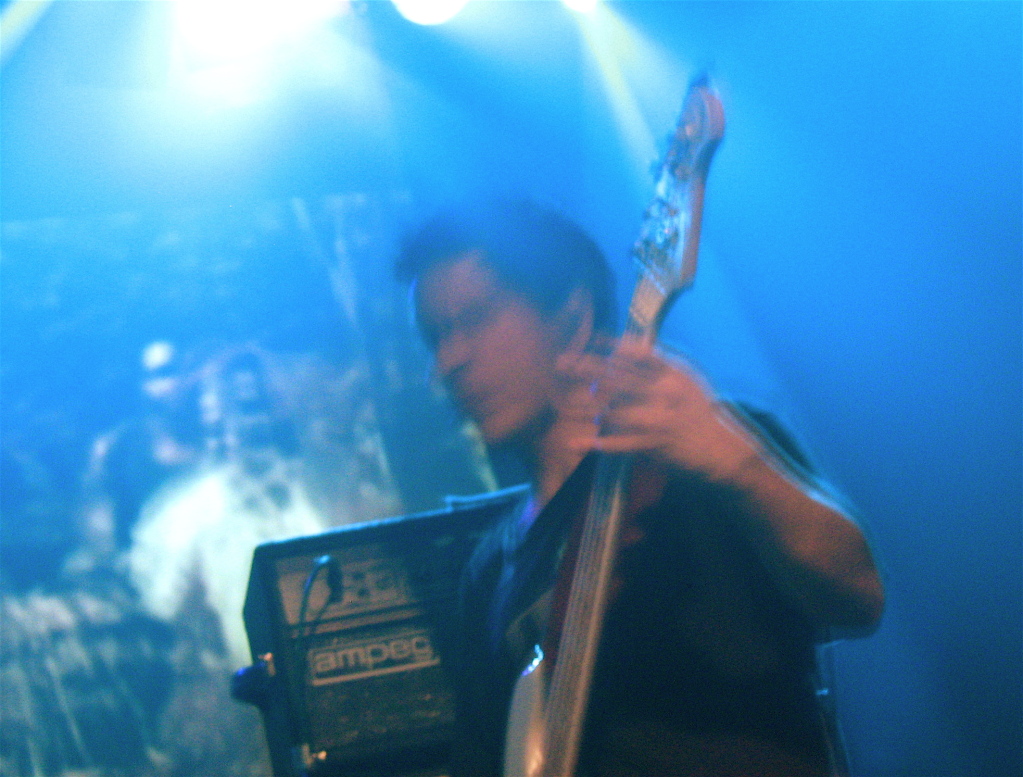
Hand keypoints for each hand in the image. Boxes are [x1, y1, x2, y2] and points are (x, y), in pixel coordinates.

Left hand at [556, 339, 762, 481]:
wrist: (724, 450)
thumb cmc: (703, 413)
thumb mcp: (688, 380)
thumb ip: (661, 364)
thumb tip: (629, 347)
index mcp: (673, 375)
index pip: (638, 355)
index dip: (611, 347)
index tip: (589, 339)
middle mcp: (664, 393)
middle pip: (619, 377)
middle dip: (588, 370)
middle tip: (562, 363)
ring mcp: (658, 419)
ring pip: (614, 410)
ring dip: (585, 407)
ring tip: (561, 402)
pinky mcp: (654, 444)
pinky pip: (620, 443)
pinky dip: (598, 444)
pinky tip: (576, 443)